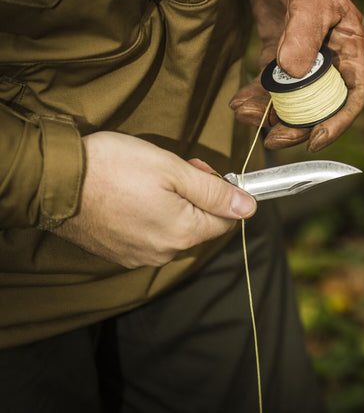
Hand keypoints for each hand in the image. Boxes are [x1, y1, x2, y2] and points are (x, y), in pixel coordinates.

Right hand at [53, 132, 255, 268]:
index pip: (226, 220)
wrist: (54, 181)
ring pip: (174, 229)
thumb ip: (214, 191)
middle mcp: (164, 252)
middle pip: (200, 225)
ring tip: (148, 179)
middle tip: (175, 168)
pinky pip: (148, 235)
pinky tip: (131, 195)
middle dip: (195, 196)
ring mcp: (139, 256)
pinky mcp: (118, 253)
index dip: (221, 191)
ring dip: (172, 204)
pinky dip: (149, 215)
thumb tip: (249, 207)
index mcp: (183, 233)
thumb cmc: (115, 168)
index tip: (200, 169)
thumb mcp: (173, 169)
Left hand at [230, 0, 363, 151]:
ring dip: (270, 112)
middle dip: (296, 124)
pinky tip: (240, 102)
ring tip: (245, 115)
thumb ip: (303, 35)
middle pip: (319, 104)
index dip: (338, 122)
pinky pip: (269, 82)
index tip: (315, 140)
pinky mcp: (279, 51)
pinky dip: (256, 95)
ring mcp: (303, 57)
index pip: (352, 95)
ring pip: (291, 98)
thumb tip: (292, 75)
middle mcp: (329, 58)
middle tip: (271, 137)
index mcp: (349, 47)